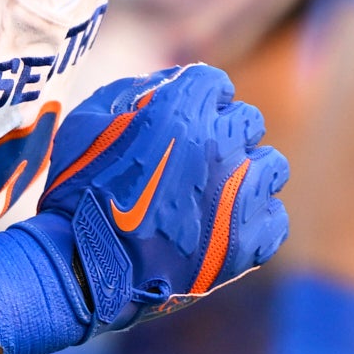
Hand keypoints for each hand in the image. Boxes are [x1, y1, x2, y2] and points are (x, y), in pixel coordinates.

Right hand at [0, 65, 287, 353]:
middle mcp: (220, 145)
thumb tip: (166, 85)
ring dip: (246, 174)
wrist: (83, 270)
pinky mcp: (250, 241)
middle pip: (248, 121)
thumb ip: (131, 91)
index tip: (185, 118)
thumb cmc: (78, 192)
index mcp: (182, 110)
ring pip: (271, 166)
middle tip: (196, 160)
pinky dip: (255, 221)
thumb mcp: (86, 122)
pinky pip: (275, 217)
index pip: (214, 83)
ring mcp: (241, 194)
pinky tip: (225, 227)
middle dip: (224, 133)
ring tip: (214, 195)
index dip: (197, 98)